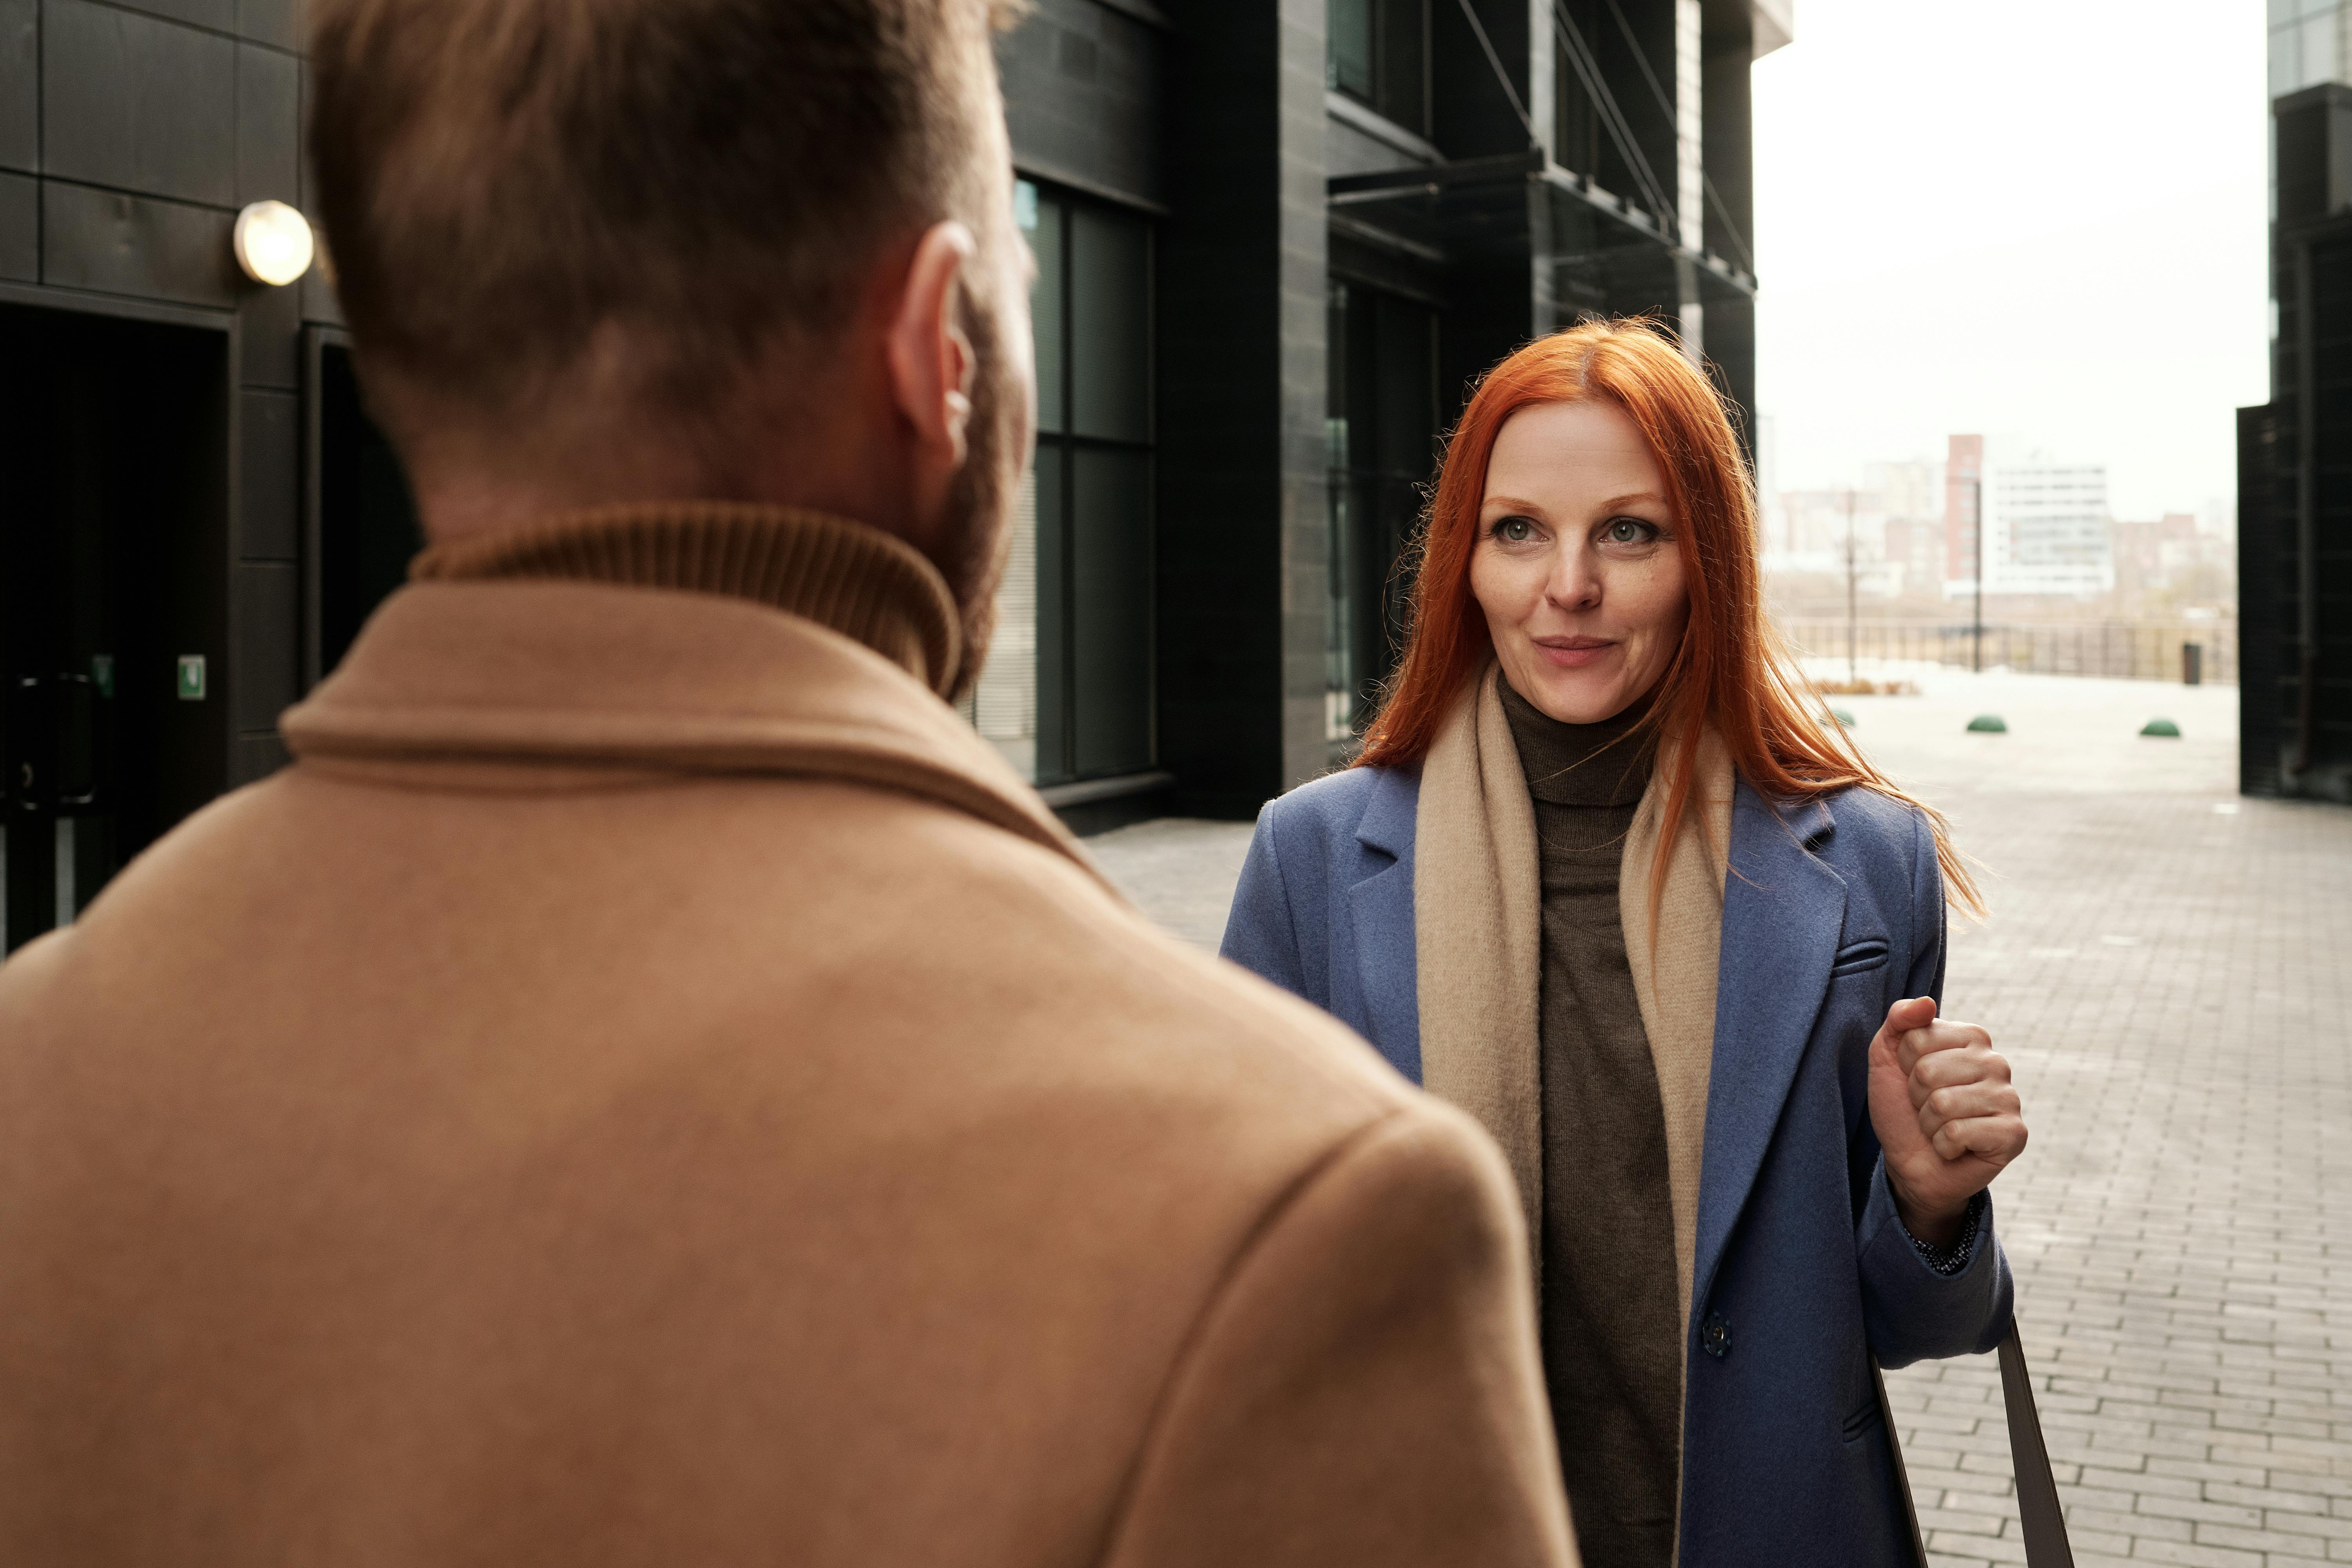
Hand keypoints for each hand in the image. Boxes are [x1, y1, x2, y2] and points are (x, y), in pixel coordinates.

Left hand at [1866, 997, 2026, 1248]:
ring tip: (1940, 1128)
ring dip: (1929, 1123)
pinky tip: (1955, 1148)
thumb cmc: (1903, 1107)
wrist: (1910, 1162)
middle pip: (1929, 1070)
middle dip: (1916, 1096)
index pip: (1918, 1038)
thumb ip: (1899, 1020)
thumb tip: (1925, 1002)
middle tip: (1927, 1109)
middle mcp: (1996, 1063)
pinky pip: (1958, 1132)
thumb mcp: (1886, 1057)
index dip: (1904, 1065)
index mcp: (1971, 1038)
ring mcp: (2010, 1098)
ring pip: (1943, 1103)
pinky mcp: (2014, 1134)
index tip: (1913, 1081)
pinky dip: (1944, 1145)